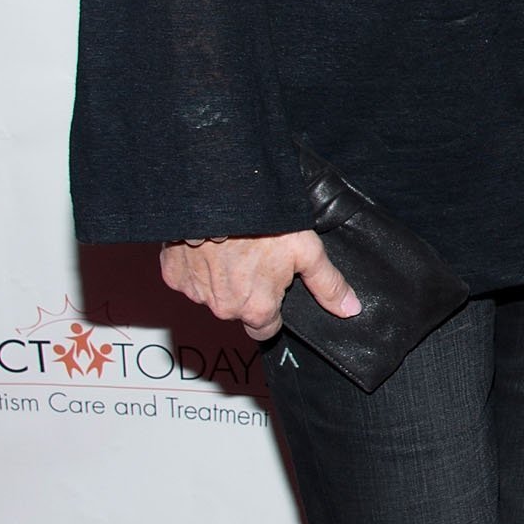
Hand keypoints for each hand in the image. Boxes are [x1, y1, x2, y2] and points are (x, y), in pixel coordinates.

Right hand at [160, 230, 359, 343]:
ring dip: (220, 278)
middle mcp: (224, 309)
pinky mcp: (173, 274)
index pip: (265, 329)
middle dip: (245, 291)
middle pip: (238, 310)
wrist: (219, 195)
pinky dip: (196, 265)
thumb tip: (351, 309)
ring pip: (212, 294)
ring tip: (231, 247)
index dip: (271, 309)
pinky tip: (207, 245)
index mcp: (256, 311)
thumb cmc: (265, 223)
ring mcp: (196, 293)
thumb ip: (328, 285)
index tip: (273, 287)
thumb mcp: (307, 251)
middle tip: (253, 258)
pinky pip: (187, 276)